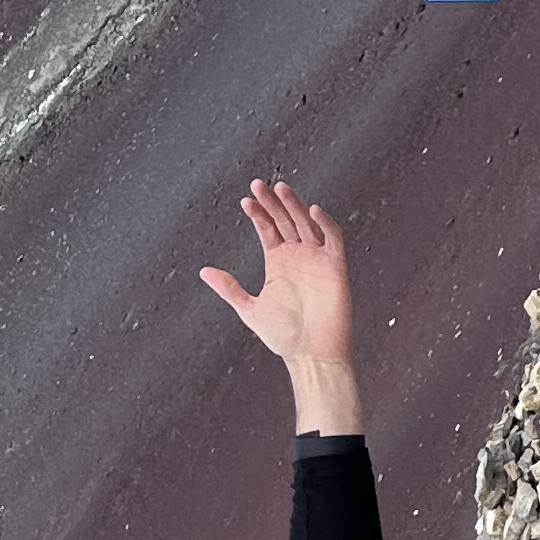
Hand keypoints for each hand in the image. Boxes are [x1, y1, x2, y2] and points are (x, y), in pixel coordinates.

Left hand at [201, 179, 362, 433]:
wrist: (312, 354)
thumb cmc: (285, 336)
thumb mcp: (250, 309)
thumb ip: (229, 288)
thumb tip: (204, 272)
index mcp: (278, 263)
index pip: (268, 229)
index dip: (258, 214)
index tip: (245, 202)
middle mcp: (297, 256)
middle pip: (285, 220)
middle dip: (272, 202)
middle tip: (258, 185)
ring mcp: (317, 259)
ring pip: (306, 222)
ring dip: (294, 205)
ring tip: (280, 189)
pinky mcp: (335, 266)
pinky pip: (332, 238)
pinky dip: (325, 223)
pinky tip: (312, 210)